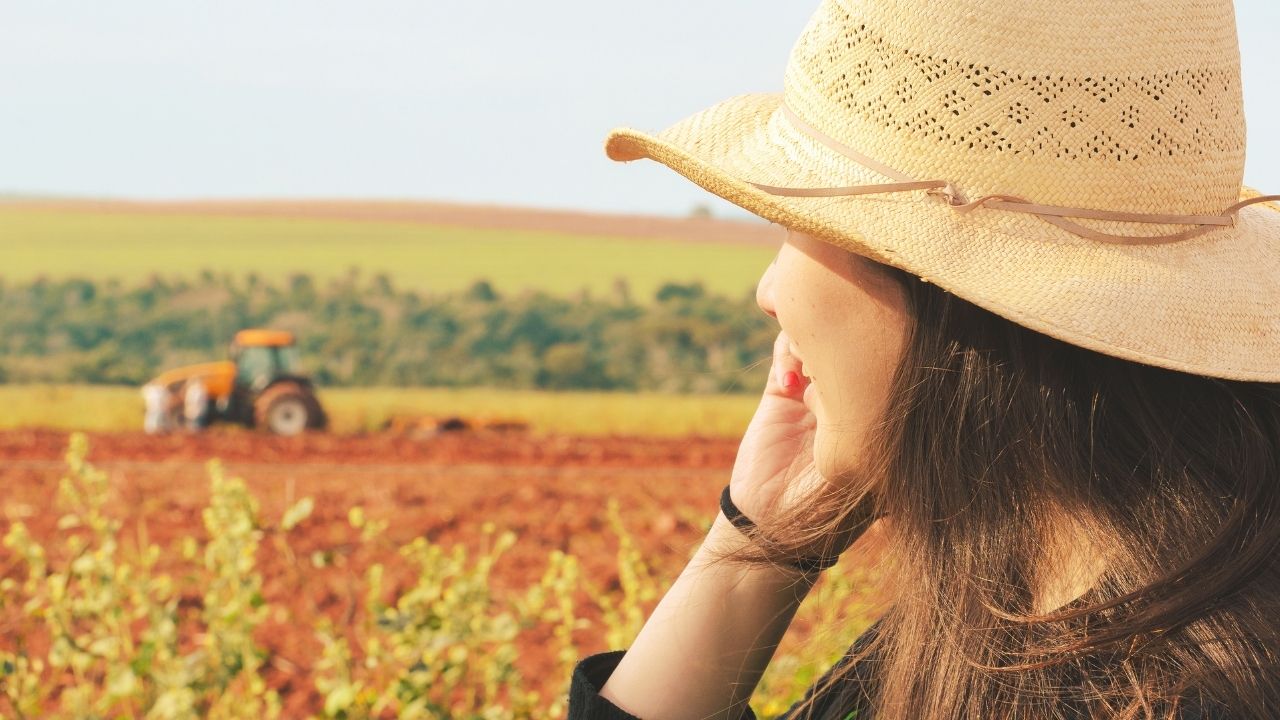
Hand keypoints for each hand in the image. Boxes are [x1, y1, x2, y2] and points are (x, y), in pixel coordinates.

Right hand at [727, 330, 871, 560]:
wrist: (771, 526)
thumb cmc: (830, 511)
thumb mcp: (867, 475)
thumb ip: (876, 430)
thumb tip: (887, 378)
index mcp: (884, 414)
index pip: (895, 359)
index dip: (886, 346)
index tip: (875, 355)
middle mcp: (853, 396)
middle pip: (858, 337)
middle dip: (848, 333)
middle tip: (836, 355)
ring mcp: (817, 390)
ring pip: (819, 336)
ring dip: (813, 341)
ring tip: (811, 370)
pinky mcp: (782, 391)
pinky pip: (785, 351)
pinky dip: (786, 355)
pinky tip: (789, 385)